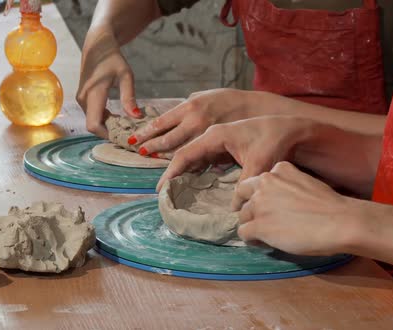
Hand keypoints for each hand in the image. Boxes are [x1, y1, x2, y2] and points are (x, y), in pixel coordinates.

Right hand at [76, 27, 141, 137]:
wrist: (97, 46)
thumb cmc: (112, 58)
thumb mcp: (125, 75)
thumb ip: (129, 97)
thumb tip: (136, 117)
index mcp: (93, 94)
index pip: (94, 125)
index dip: (107, 134)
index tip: (123, 136)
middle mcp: (83, 99)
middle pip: (94, 126)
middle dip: (110, 131)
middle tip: (129, 132)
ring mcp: (81, 99)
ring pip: (93, 121)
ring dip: (108, 125)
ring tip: (126, 124)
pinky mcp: (83, 99)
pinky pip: (92, 115)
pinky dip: (104, 119)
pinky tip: (117, 116)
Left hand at [130, 89, 250, 156]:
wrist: (259, 110)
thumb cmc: (229, 101)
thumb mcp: (204, 97)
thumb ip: (186, 107)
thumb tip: (165, 120)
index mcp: (190, 107)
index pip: (161, 122)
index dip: (146, 132)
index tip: (134, 140)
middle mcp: (196, 122)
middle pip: (167, 140)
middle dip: (151, 147)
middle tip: (140, 153)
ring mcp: (206, 137)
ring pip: (180, 152)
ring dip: (165, 158)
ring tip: (153, 161)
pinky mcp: (217, 151)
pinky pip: (197, 161)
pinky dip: (186, 165)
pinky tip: (178, 169)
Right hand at [156, 116, 313, 190]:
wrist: (291, 128)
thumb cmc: (275, 140)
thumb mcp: (260, 164)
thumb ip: (244, 186)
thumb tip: (232, 210)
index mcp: (215, 135)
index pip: (186, 154)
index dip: (171, 172)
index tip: (161, 188)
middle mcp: (212, 135)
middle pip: (185, 155)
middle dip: (172, 173)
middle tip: (163, 193)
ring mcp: (218, 140)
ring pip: (194, 157)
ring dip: (183, 173)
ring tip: (173, 191)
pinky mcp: (224, 146)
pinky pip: (204, 159)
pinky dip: (196, 171)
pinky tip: (193, 185)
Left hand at [235, 162, 350, 255]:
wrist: (340, 222)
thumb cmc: (330, 205)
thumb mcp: (305, 182)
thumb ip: (286, 185)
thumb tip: (278, 200)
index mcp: (278, 170)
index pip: (256, 181)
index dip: (256, 194)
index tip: (259, 204)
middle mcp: (264, 183)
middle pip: (242, 195)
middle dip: (246, 206)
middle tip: (253, 218)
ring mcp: (259, 204)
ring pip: (242, 215)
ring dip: (251, 224)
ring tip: (265, 234)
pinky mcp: (259, 225)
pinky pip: (243, 232)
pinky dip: (250, 239)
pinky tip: (261, 243)